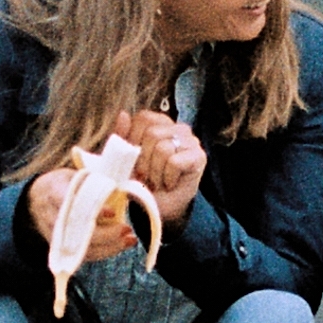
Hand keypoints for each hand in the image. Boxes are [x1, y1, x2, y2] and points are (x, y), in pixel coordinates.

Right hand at [29, 156, 139, 265]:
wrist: (37, 199)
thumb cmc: (63, 183)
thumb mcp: (75, 173)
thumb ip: (100, 175)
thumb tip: (137, 175)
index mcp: (53, 191)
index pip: (71, 203)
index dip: (92, 210)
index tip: (112, 212)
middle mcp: (52, 216)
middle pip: (79, 231)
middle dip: (106, 233)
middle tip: (126, 227)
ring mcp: (57, 235)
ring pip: (83, 248)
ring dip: (110, 246)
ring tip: (130, 239)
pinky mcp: (63, 248)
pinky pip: (85, 255)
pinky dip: (107, 251)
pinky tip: (124, 244)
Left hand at [124, 109, 207, 225]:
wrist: (159, 209)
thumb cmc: (142, 182)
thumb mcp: (125, 158)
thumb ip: (123, 136)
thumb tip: (123, 114)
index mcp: (160, 123)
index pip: (144, 118)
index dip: (133, 139)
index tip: (133, 159)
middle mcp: (178, 128)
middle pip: (152, 133)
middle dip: (143, 160)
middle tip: (146, 175)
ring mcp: (191, 141)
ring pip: (163, 148)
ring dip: (155, 171)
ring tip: (157, 181)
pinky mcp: (199, 157)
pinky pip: (175, 162)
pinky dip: (167, 177)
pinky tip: (169, 184)